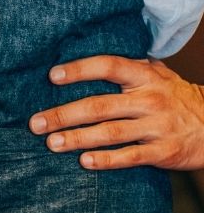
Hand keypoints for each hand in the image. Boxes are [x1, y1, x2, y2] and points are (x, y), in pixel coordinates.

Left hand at [29, 55, 203, 170]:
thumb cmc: (176, 96)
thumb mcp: (157, 74)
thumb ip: (127, 67)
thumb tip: (84, 50)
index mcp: (144, 76)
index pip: (108, 66)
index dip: (79, 70)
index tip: (51, 76)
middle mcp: (150, 100)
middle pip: (100, 105)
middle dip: (64, 114)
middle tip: (36, 122)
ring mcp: (158, 127)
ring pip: (111, 132)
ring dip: (78, 139)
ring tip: (51, 143)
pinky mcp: (165, 152)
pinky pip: (132, 156)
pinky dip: (107, 160)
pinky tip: (85, 162)